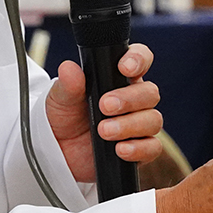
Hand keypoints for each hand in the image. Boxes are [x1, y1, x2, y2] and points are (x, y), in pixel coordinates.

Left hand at [48, 45, 162, 182]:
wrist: (59, 153)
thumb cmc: (64, 119)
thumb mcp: (60, 100)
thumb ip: (68, 85)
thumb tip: (69, 68)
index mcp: (118, 79)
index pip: (140, 59)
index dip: (138, 59)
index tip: (125, 68)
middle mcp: (133, 100)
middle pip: (150, 93)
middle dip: (129, 99)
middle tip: (105, 106)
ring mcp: (138, 125)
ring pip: (152, 120)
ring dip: (129, 125)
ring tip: (104, 131)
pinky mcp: (140, 150)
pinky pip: (152, 148)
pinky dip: (138, 149)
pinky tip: (120, 149)